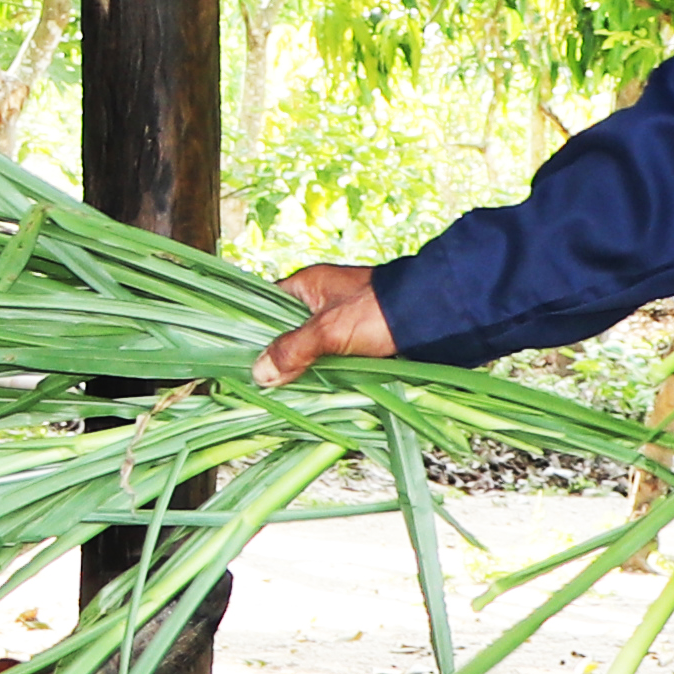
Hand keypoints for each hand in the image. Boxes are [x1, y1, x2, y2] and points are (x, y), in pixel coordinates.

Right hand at [254, 262, 394, 381]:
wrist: (433, 317)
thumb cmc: (379, 311)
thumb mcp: (328, 331)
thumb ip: (292, 351)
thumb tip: (259, 373)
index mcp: (309, 284)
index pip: (266, 303)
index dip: (253, 327)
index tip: (240, 353)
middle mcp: (322, 299)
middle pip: (287, 330)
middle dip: (278, 354)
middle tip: (262, 379)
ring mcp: (341, 320)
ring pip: (309, 347)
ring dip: (303, 366)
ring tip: (284, 389)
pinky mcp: (358, 340)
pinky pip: (330, 357)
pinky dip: (324, 371)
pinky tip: (314, 388)